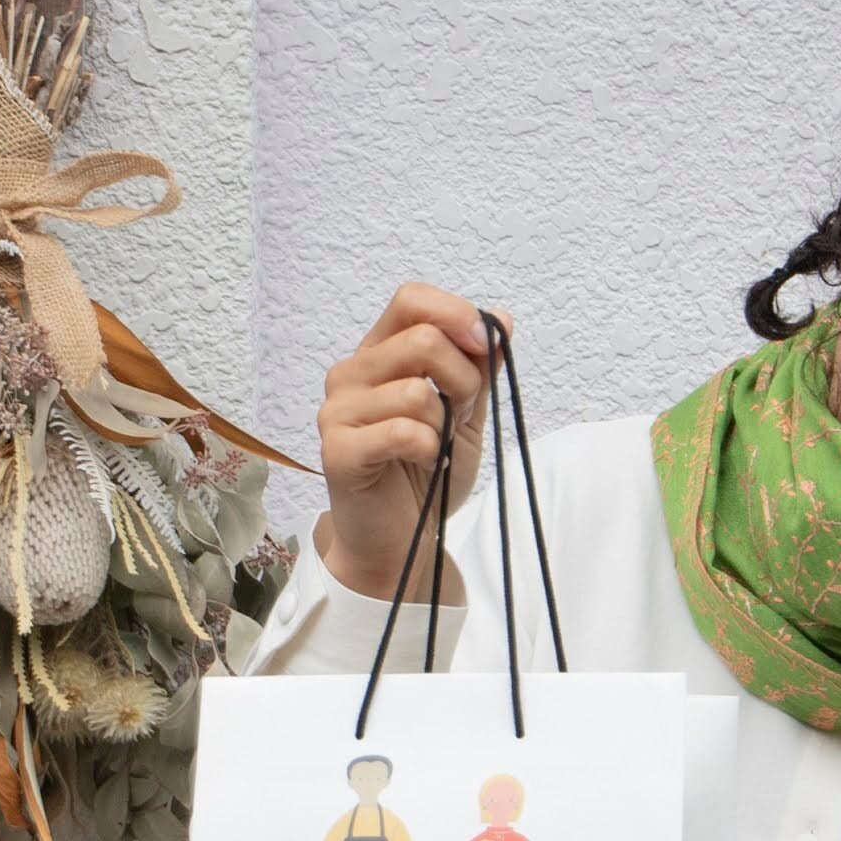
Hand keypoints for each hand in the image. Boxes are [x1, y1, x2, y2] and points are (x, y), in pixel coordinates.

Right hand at [313, 284, 494, 598]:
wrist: (402, 540)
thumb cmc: (426, 473)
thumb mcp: (466, 411)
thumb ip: (479, 365)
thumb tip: (502, 318)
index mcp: (379, 354)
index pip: (411, 300)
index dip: (455, 313)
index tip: (487, 343)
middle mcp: (350, 373)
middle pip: (422, 340)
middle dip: (465, 380)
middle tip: (461, 416)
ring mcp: (338, 411)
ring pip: (417, 391)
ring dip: (444, 425)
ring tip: (436, 447)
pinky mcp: (338, 451)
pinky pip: (403, 432)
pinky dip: (430, 450)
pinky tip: (425, 464)